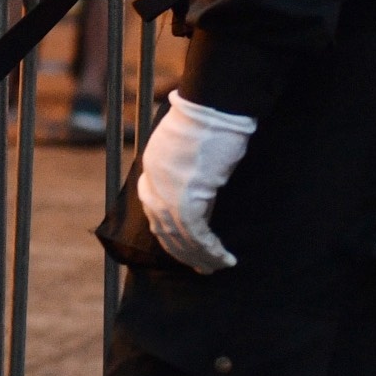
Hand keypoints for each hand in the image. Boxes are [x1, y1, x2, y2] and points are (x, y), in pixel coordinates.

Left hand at [133, 91, 256, 272]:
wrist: (214, 108)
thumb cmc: (209, 119)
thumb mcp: (189, 146)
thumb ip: (186, 169)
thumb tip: (200, 191)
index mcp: (152, 167)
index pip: (152, 208)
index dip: (166, 230)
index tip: (181, 244)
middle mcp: (155, 182)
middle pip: (163, 227)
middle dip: (182, 251)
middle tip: (199, 267)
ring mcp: (168, 192)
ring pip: (180, 236)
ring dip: (198, 257)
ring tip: (214, 268)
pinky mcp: (188, 198)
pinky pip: (196, 234)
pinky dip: (209, 250)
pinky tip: (222, 258)